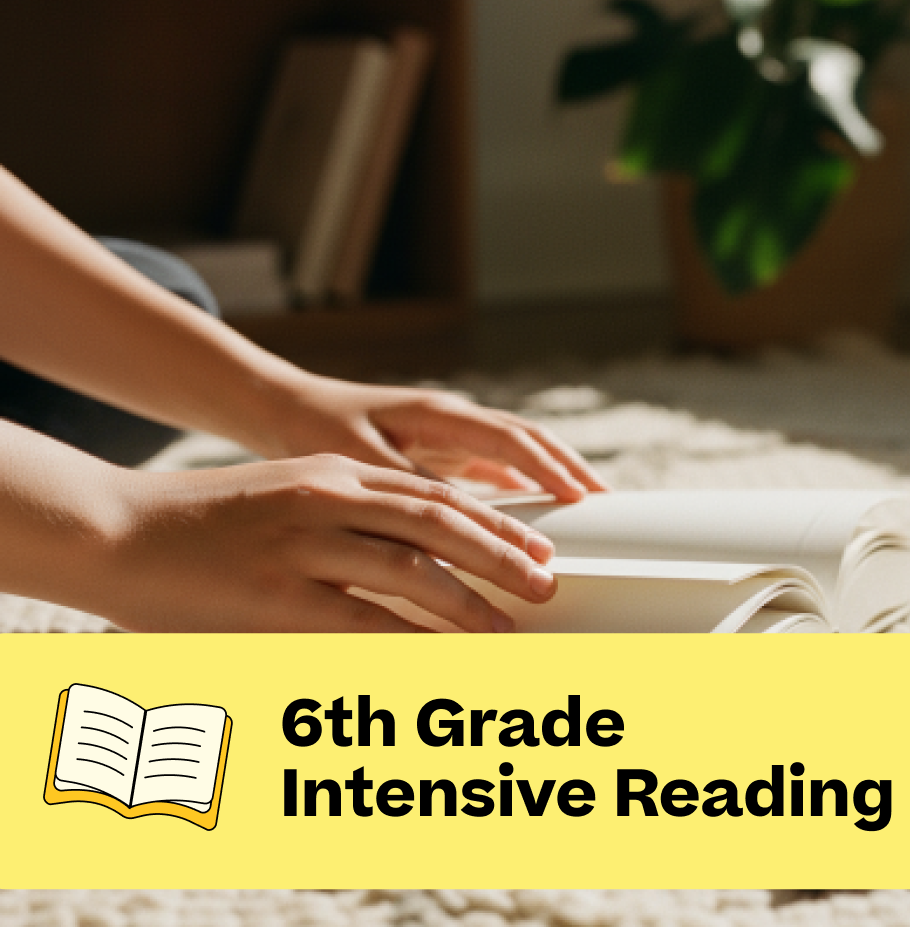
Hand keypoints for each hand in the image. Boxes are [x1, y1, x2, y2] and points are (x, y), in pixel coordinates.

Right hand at [87, 454, 559, 631]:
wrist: (113, 527)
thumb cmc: (201, 524)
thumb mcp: (283, 500)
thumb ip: (346, 523)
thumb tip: (410, 565)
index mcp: (334, 474)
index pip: (434, 493)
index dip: (493, 521)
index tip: (535, 544)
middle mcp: (328, 499)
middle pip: (440, 522)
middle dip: (503, 554)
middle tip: (546, 583)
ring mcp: (304, 545)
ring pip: (413, 570)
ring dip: (471, 603)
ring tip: (510, 628)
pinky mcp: (278, 594)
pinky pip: (363, 621)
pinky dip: (413, 642)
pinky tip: (446, 659)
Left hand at [252, 376, 606, 501]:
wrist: (284, 408)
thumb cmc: (315, 428)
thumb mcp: (355, 459)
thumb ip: (407, 485)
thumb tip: (454, 518)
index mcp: (438, 414)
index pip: (510, 439)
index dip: (549, 468)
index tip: (581, 496)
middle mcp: (453, 420)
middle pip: (528, 441)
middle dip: (569, 469)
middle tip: (607, 503)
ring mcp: (451, 434)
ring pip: (518, 453)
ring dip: (553, 476)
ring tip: (588, 507)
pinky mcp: (443, 451)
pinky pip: (496, 468)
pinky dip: (524, 486)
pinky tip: (539, 512)